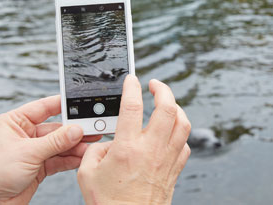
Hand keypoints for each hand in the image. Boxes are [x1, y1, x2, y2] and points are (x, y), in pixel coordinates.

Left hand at [0, 96, 101, 203]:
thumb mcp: (27, 152)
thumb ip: (55, 141)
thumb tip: (75, 130)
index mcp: (15, 122)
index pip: (43, 107)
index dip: (61, 104)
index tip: (80, 103)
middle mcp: (25, 135)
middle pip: (56, 128)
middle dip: (73, 130)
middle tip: (91, 128)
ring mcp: (33, 152)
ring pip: (60, 145)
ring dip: (75, 146)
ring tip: (90, 146)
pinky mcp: (39, 168)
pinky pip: (59, 160)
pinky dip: (70, 159)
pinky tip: (81, 157)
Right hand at [77, 75, 191, 204]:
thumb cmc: (109, 203)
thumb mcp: (87, 174)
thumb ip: (94, 151)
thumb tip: (106, 142)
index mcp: (128, 148)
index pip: (132, 105)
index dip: (132, 86)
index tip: (132, 80)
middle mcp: (151, 150)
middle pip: (167, 108)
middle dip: (163, 89)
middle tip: (155, 85)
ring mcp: (166, 159)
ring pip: (183, 124)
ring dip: (176, 108)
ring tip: (166, 104)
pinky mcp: (174, 170)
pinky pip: (184, 145)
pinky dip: (179, 134)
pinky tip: (170, 133)